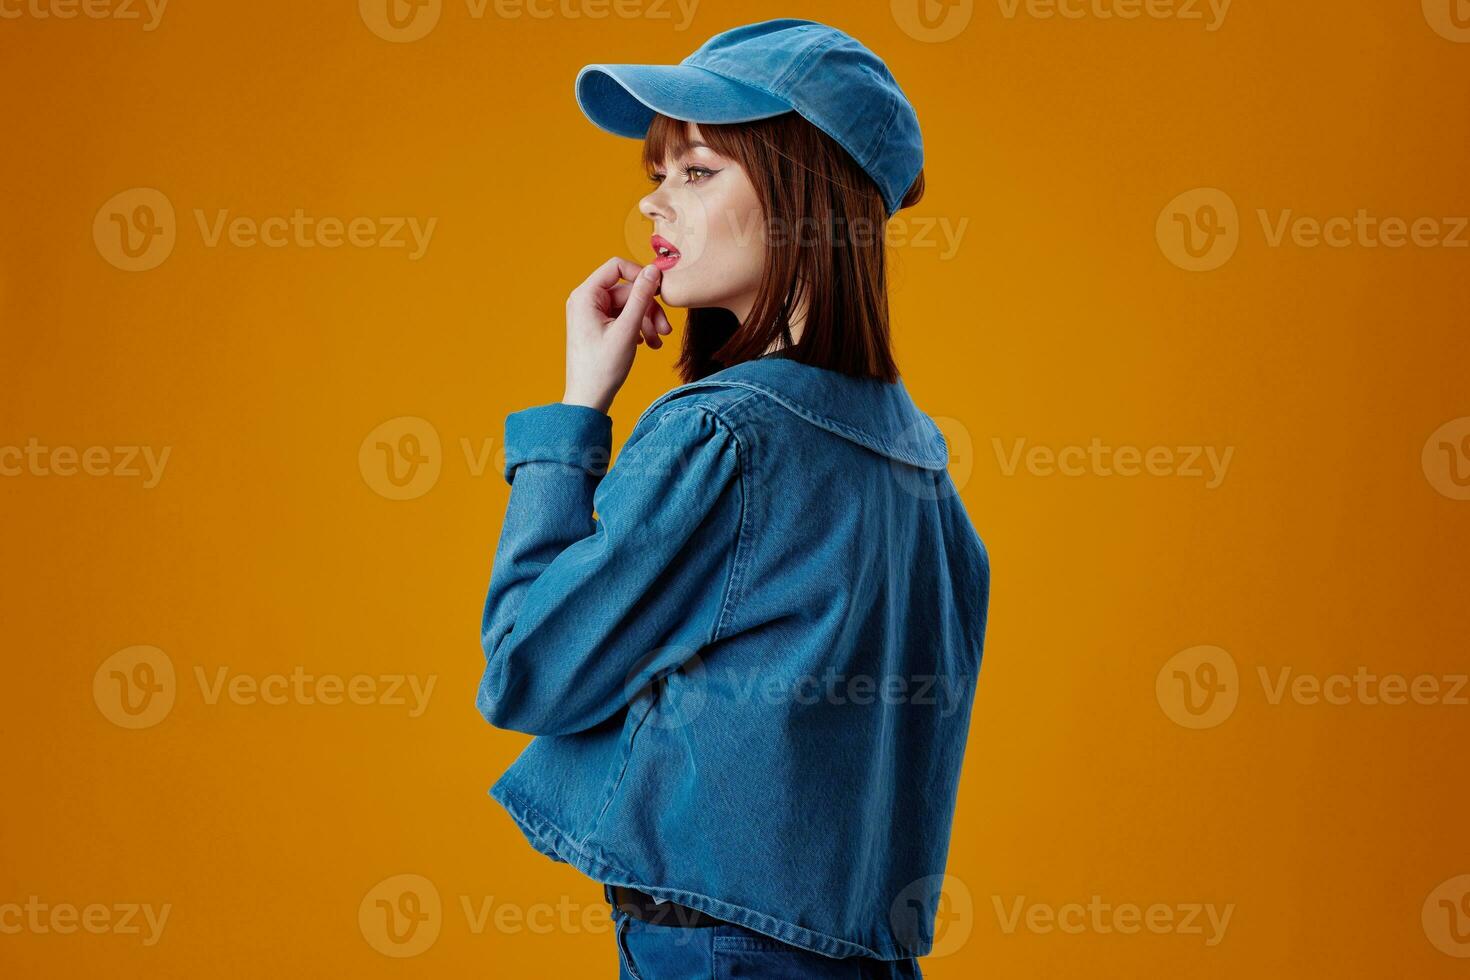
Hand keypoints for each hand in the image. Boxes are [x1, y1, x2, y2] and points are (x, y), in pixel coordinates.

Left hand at [562, 257, 672, 414]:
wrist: (588, 398)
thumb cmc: (602, 367)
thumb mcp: (627, 329)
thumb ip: (641, 297)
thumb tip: (654, 270)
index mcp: (586, 295)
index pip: (616, 266)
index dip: (641, 275)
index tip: (660, 291)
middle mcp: (586, 301)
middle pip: (627, 290)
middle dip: (648, 309)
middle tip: (665, 329)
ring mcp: (592, 314)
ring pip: (628, 306)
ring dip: (646, 321)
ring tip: (658, 341)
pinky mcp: (598, 327)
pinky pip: (623, 318)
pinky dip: (637, 328)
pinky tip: (647, 345)